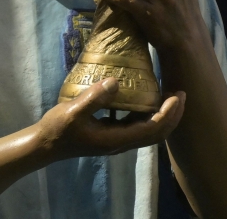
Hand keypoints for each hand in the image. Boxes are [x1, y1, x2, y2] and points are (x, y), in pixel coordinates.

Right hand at [35, 78, 184, 162]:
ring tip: (170, 94)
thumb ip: (94, 98)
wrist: (45, 144)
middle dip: (173, 115)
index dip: (168, 114)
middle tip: (181, 93)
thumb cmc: (58, 129)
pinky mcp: (113, 133)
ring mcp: (118, 139)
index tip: (177, 95)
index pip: (152, 129)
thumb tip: (116, 82)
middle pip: (158, 133)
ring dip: (164, 114)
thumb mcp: (73, 111)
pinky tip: (147, 97)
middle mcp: (122, 142)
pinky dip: (150, 113)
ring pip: (150, 130)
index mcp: (117, 139)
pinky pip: (139, 124)